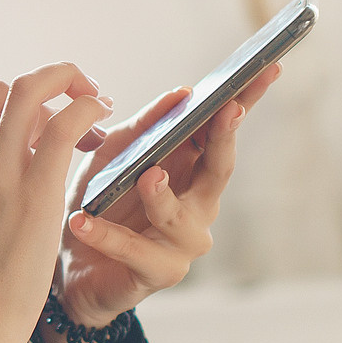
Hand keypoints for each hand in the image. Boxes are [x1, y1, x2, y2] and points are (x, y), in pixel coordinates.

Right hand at [0, 63, 113, 342]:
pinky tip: (103, 122)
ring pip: (39, 93)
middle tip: (80, 100)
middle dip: (54, 83)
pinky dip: (88, 109)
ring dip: (75, 90)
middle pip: (16, 89)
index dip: (22, 101)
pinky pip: (67, 123)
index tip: (45, 120)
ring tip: (98, 108)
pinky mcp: (37, 190)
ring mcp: (0, 168)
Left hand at [53, 62, 284, 329]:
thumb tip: (181, 93)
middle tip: (227, 110)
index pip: (224, 131)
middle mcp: (199, 205)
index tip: (268, 68)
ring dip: (161, 195)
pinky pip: (133, 251)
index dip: (247, 100)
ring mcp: (183, 241)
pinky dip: (106, 235)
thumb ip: (145, 127)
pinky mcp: (158, 273)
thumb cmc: (102, 202)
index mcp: (193, 169)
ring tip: (147, 175)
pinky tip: (82, 222)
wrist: (73, 266)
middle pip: (220, 169)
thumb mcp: (115, 155)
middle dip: (224, 139)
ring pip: (179, 216)